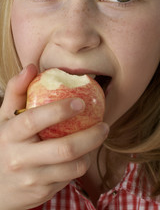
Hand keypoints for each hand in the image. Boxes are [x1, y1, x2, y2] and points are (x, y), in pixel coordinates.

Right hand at [0, 64, 108, 209]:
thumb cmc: (2, 145)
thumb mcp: (4, 118)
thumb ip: (16, 91)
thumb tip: (31, 68)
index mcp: (10, 134)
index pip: (34, 120)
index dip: (59, 110)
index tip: (81, 102)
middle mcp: (20, 158)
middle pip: (64, 149)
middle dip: (91, 137)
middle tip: (104, 126)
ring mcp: (32, 179)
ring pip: (72, 167)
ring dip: (89, 152)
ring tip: (94, 140)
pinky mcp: (41, 193)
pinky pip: (69, 178)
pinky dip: (80, 165)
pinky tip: (80, 156)